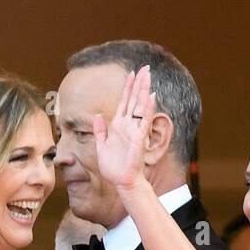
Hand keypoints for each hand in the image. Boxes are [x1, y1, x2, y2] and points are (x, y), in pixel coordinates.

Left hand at [91, 65, 156, 192]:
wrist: (121, 181)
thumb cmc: (113, 167)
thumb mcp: (101, 146)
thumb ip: (100, 130)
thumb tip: (97, 115)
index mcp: (118, 126)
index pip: (124, 102)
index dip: (128, 88)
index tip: (131, 73)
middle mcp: (128, 125)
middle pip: (134, 100)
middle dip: (139, 83)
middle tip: (145, 67)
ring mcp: (134, 131)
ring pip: (140, 106)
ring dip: (144, 90)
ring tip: (148, 75)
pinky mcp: (139, 138)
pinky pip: (144, 121)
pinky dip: (148, 109)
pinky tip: (151, 96)